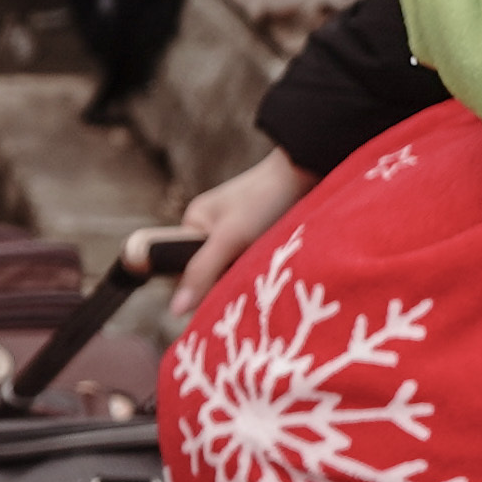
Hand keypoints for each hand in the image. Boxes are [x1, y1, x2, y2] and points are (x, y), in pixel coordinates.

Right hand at [174, 148, 319, 306]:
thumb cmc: (263, 200)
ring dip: (248, 275)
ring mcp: (237, 231)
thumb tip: (174, 310)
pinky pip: (253, 262)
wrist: (306, 171)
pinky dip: (262, 267)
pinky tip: (275, 268)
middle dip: (226, 282)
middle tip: (248, 285)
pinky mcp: (260, 234)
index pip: (184, 269)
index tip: (218, 299)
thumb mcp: (228, 238)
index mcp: (194, 223)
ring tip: (266, 274)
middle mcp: (212, 228)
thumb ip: (201, 272)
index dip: (199, 287)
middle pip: (211, 272)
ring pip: (234, 269)